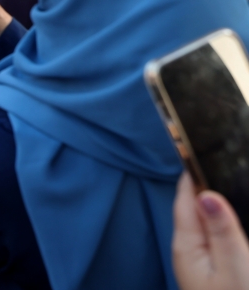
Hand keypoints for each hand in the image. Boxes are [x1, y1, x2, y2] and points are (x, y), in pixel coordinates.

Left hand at [173, 172, 248, 289]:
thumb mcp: (233, 266)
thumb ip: (221, 231)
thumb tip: (207, 194)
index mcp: (186, 243)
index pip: (185, 198)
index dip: (194, 173)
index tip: (202, 149)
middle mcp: (186, 248)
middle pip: (193, 207)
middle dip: (208, 186)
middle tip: (222, 163)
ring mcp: (197, 259)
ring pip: (204, 222)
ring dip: (215, 204)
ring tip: (227, 182)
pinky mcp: (210, 269)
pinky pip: (212, 237)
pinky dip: (219, 223)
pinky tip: (229, 219)